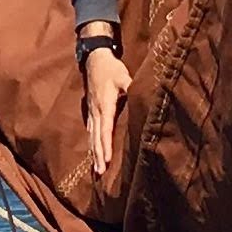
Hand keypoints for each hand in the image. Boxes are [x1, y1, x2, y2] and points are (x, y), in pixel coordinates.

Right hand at [81, 38, 131, 179]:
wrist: (94, 59)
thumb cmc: (111, 68)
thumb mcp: (123, 75)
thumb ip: (131, 86)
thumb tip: (140, 96)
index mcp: (105, 104)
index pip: (105, 129)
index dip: (106, 145)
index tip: (108, 160)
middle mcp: (96, 111)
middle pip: (96, 137)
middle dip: (98, 155)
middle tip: (100, 172)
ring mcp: (92, 112)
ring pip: (92, 136)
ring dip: (94, 153)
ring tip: (96, 169)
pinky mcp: (91, 111)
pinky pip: (90, 131)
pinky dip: (91, 144)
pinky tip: (93, 153)